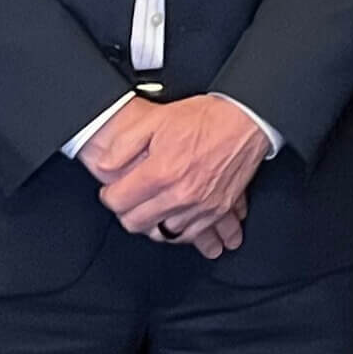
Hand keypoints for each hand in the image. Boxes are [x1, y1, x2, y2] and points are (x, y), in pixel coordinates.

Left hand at [88, 95, 270, 243]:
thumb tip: (105, 166)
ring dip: (153, 222)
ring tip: (153, 206)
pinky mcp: (218, 210)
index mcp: (161, 172)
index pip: (118, 202)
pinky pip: (190, 235)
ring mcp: (201, 206)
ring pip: (162, 234)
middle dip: (128, 211)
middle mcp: (180, 194)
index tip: (113, 190)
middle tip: (131, 199)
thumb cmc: (207, 118)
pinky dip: (179, 230)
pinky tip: (174, 217)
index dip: (110, 195)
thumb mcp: (156, 119)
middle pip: (136, 223)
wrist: (247, 120)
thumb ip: (123, 144)